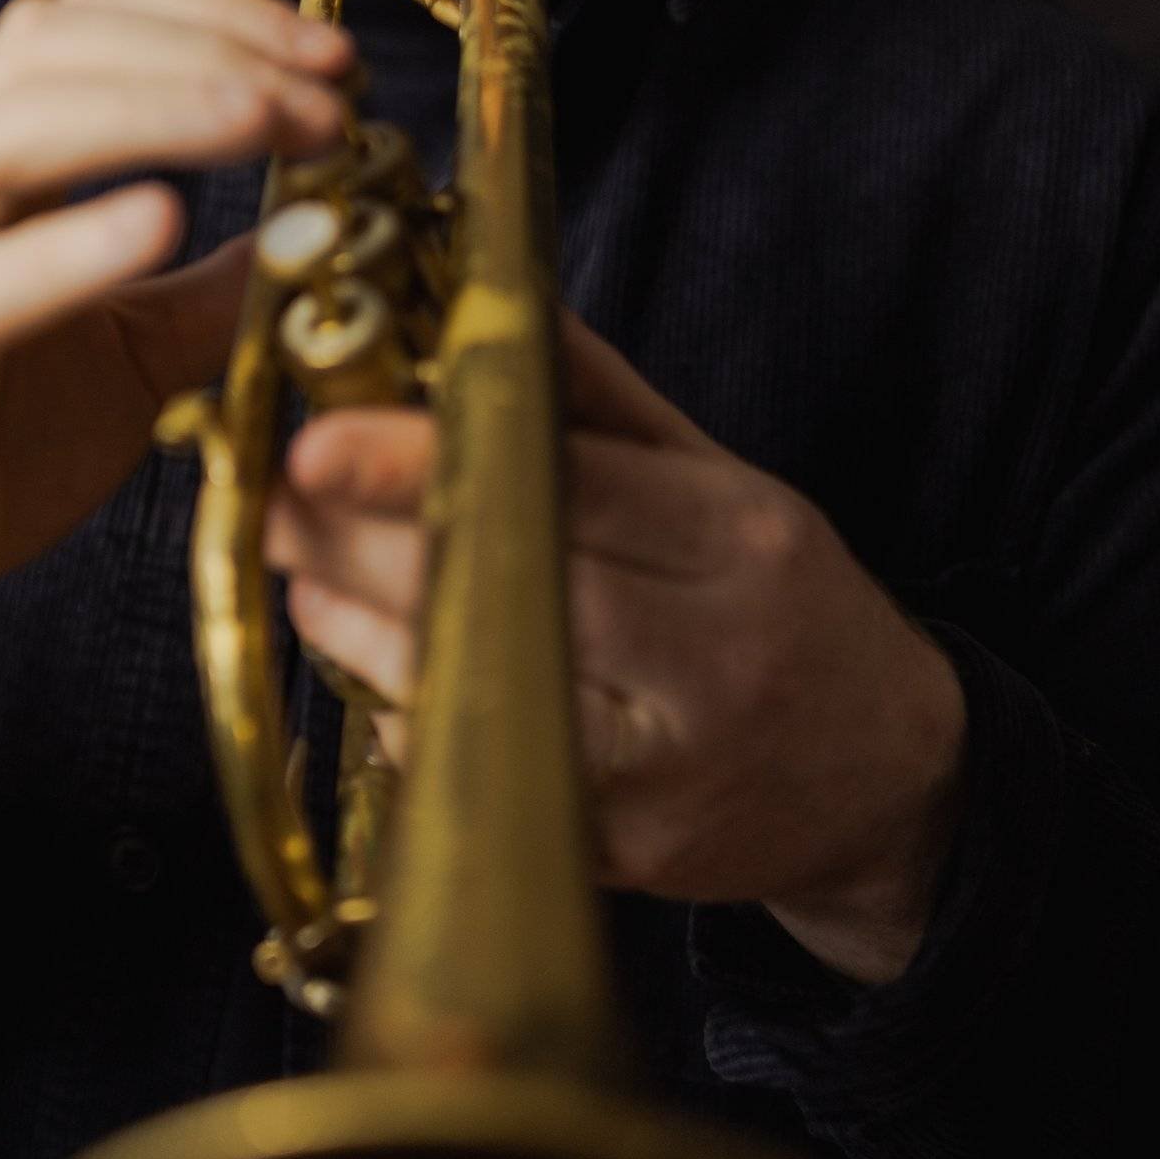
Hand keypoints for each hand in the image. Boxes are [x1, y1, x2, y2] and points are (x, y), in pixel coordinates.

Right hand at [0, 0, 352, 804]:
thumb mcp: (136, 355)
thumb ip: (214, 289)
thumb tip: (325, 225)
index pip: (87, 28)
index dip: (213, 18)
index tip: (334, 58)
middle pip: (44, 49)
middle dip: (201, 45)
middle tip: (331, 90)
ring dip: (146, 108)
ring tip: (267, 121)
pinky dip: (63, 249)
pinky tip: (160, 224)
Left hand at [263, 313, 967, 986]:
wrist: (887, 781)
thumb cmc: (783, 608)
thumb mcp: (722, 484)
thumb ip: (601, 402)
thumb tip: (480, 303)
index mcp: (736, 543)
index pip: (564, 492)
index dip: (425, 467)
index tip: (317, 438)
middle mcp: (703, 660)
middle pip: (498, 591)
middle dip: (357, 541)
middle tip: (272, 494)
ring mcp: (658, 773)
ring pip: (464, 689)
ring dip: (355, 623)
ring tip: (312, 567)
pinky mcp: (615, 854)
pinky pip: (470, 770)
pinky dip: (402, 708)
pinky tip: (383, 659)